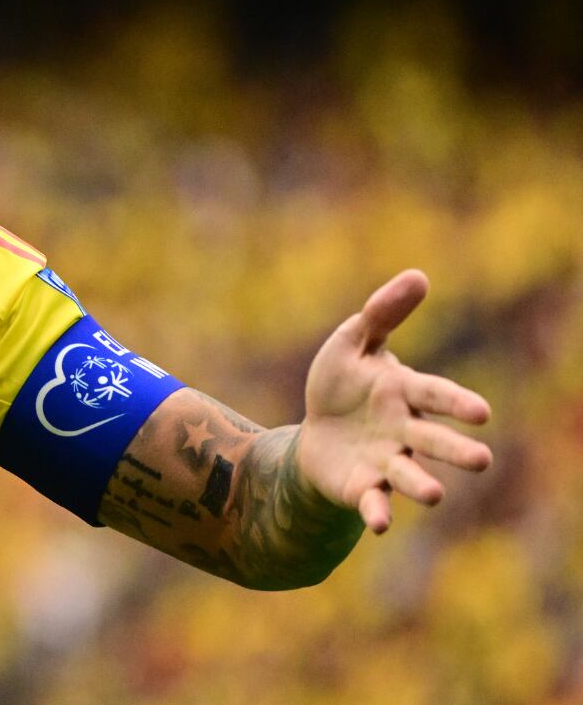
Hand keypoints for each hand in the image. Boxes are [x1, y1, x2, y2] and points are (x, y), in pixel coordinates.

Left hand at [297, 269, 492, 533]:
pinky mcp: (362, 488)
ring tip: (436, 495)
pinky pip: (373, 501)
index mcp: (405, 392)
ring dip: (421, 485)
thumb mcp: (354, 342)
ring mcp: (385, 462)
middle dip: (455, 450)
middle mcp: (404, 431)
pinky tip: (379, 523)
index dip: (456, 403)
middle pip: (433, 441)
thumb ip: (383, 313)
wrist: (317, 431)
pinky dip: (377, 511)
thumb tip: (419, 275)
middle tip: (481, 460)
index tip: (481, 413)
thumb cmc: (343, 382)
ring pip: (408, 476)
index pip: (435, 395)